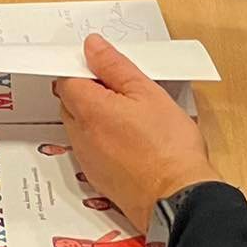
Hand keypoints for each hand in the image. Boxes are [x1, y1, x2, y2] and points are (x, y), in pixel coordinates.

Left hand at [57, 34, 221, 230]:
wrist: (179, 200)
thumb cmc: (169, 147)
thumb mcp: (147, 92)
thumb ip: (114, 66)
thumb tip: (92, 46)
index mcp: (89, 110)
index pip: (67, 79)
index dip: (84, 70)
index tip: (105, 68)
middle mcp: (81, 136)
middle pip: (71, 103)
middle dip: (89, 92)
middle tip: (124, 92)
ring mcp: (88, 160)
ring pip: (81, 127)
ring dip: (97, 118)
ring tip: (133, 118)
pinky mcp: (99, 179)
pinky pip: (92, 150)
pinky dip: (104, 141)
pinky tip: (132, 143)